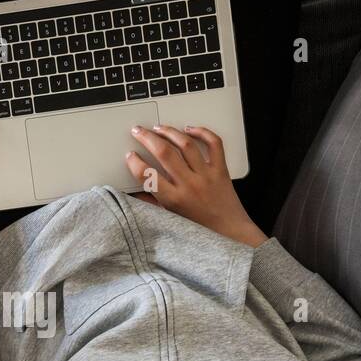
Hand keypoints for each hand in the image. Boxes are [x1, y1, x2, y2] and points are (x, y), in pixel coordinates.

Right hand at [125, 124, 265, 246]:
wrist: (230, 233)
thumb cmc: (201, 229)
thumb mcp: (170, 219)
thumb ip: (151, 205)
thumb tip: (133, 195)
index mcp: (173, 200)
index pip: (147, 175)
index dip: (134, 162)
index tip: (130, 155)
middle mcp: (189, 185)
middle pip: (164, 152)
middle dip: (147, 137)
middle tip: (138, 131)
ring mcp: (206, 175)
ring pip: (186, 144)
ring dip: (169, 131)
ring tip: (159, 128)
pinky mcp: (220, 170)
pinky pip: (213, 144)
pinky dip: (202, 132)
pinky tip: (189, 129)